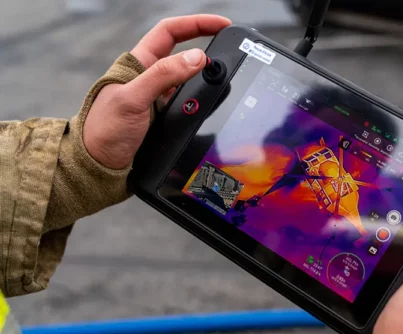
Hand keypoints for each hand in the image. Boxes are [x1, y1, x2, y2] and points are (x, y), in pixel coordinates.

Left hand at [83, 14, 231, 169]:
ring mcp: (159, 98)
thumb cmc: (103, 130)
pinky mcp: (164, 118)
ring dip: (207, 81)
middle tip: (230, 56)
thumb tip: (196, 57)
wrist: (97, 165)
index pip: (170, 32)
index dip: (196, 24)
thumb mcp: (133, 99)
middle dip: (208, 51)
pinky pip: (189, 104)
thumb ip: (163, 76)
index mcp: (138, 63)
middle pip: (185, 54)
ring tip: (224, 84)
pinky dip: (203, 103)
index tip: (222, 25)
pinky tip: (211, 107)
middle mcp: (150, 78)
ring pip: (190, 81)